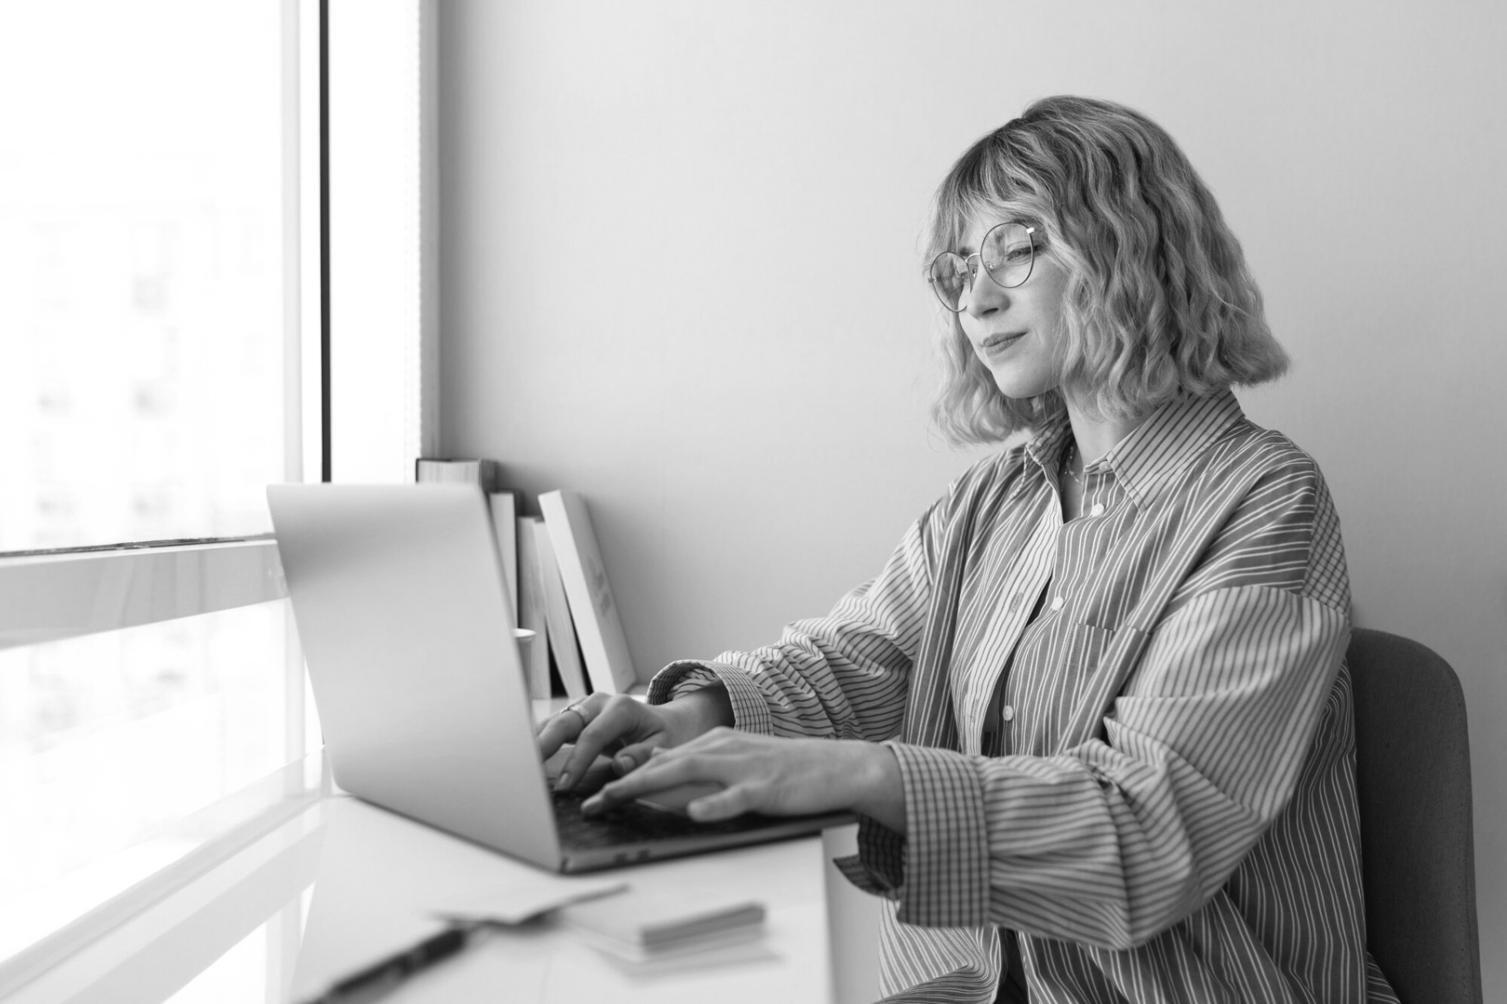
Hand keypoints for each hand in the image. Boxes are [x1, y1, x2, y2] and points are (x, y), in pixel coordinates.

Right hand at [535, 687, 731, 791]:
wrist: (667, 720)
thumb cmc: (666, 735)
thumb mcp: (664, 745)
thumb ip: (643, 755)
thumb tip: (621, 765)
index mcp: (622, 708)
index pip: (592, 735)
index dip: (576, 761)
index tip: (564, 785)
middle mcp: (599, 702)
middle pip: (565, 722)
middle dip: (544, 745)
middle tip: (526, 769)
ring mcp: (585, 706)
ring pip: (554, 721)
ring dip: (535, 742)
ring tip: (516, 764)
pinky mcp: (576, 715)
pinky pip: (553, 727)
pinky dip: (538, 741)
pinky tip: (524, 758)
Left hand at [582, 728, 906, 832]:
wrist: (835, 766)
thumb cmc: (784, 771)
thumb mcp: (735, 764)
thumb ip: (699, 769)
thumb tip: (660, 772)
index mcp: (713, 744)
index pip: (659, 760)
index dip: (623, 776)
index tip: (592, 794)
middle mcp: (722, 748)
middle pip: (664, 764)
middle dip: (624, 782)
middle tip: (591, 801)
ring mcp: (744, 766)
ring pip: (690, 773)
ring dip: (652, 787)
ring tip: (621, 798)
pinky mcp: (766, 785)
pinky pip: (736, 796)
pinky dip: (714, 804)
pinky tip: (695, 812)